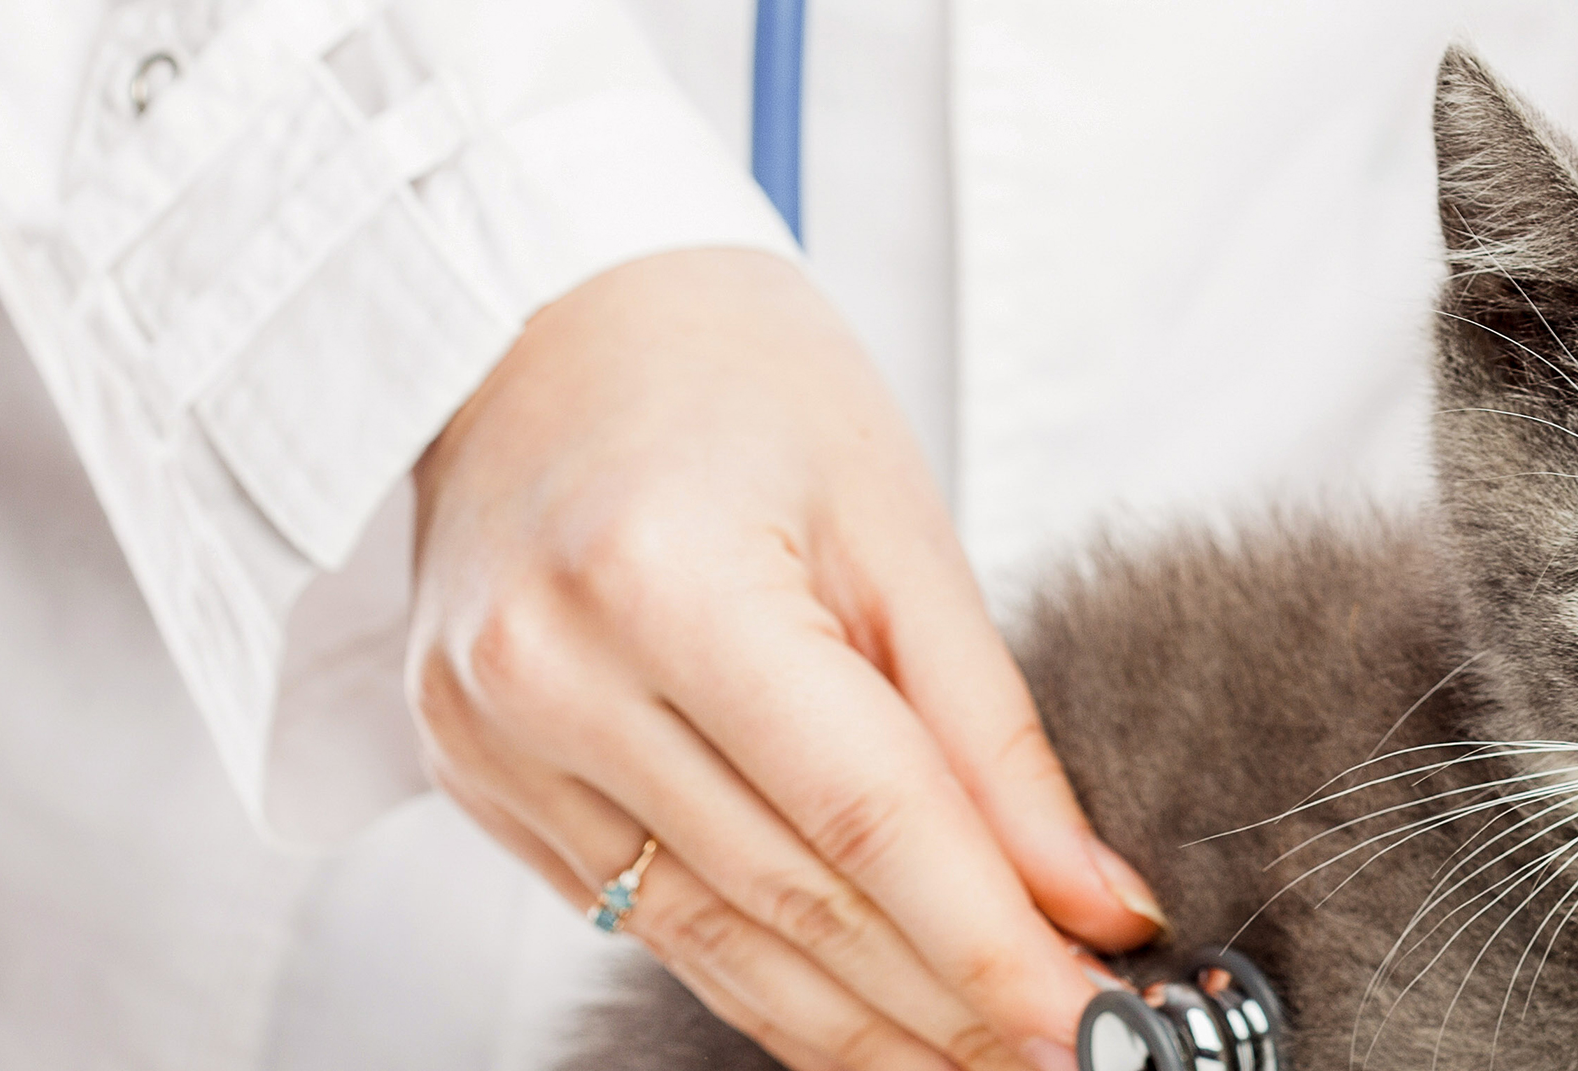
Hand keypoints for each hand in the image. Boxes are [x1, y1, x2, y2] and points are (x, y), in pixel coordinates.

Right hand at [408, 248, 1163, 1070]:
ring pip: (713, 943)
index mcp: (662, 577)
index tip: (1099, 1021)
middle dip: (949, 1004)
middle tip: (1078, 1062)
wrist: (534, 317)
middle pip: (792, 901)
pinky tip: (862, 1022)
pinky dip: (764, 981)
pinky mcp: (477, 782)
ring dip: (864, 1030)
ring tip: (983, 1070)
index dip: (992, 943)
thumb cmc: (732, 378)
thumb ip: (989, 731)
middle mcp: (551, 675)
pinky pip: (643, 920)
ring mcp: (494, 741)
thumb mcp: (894, 523)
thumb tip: (1083, 900)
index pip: (864, 815)